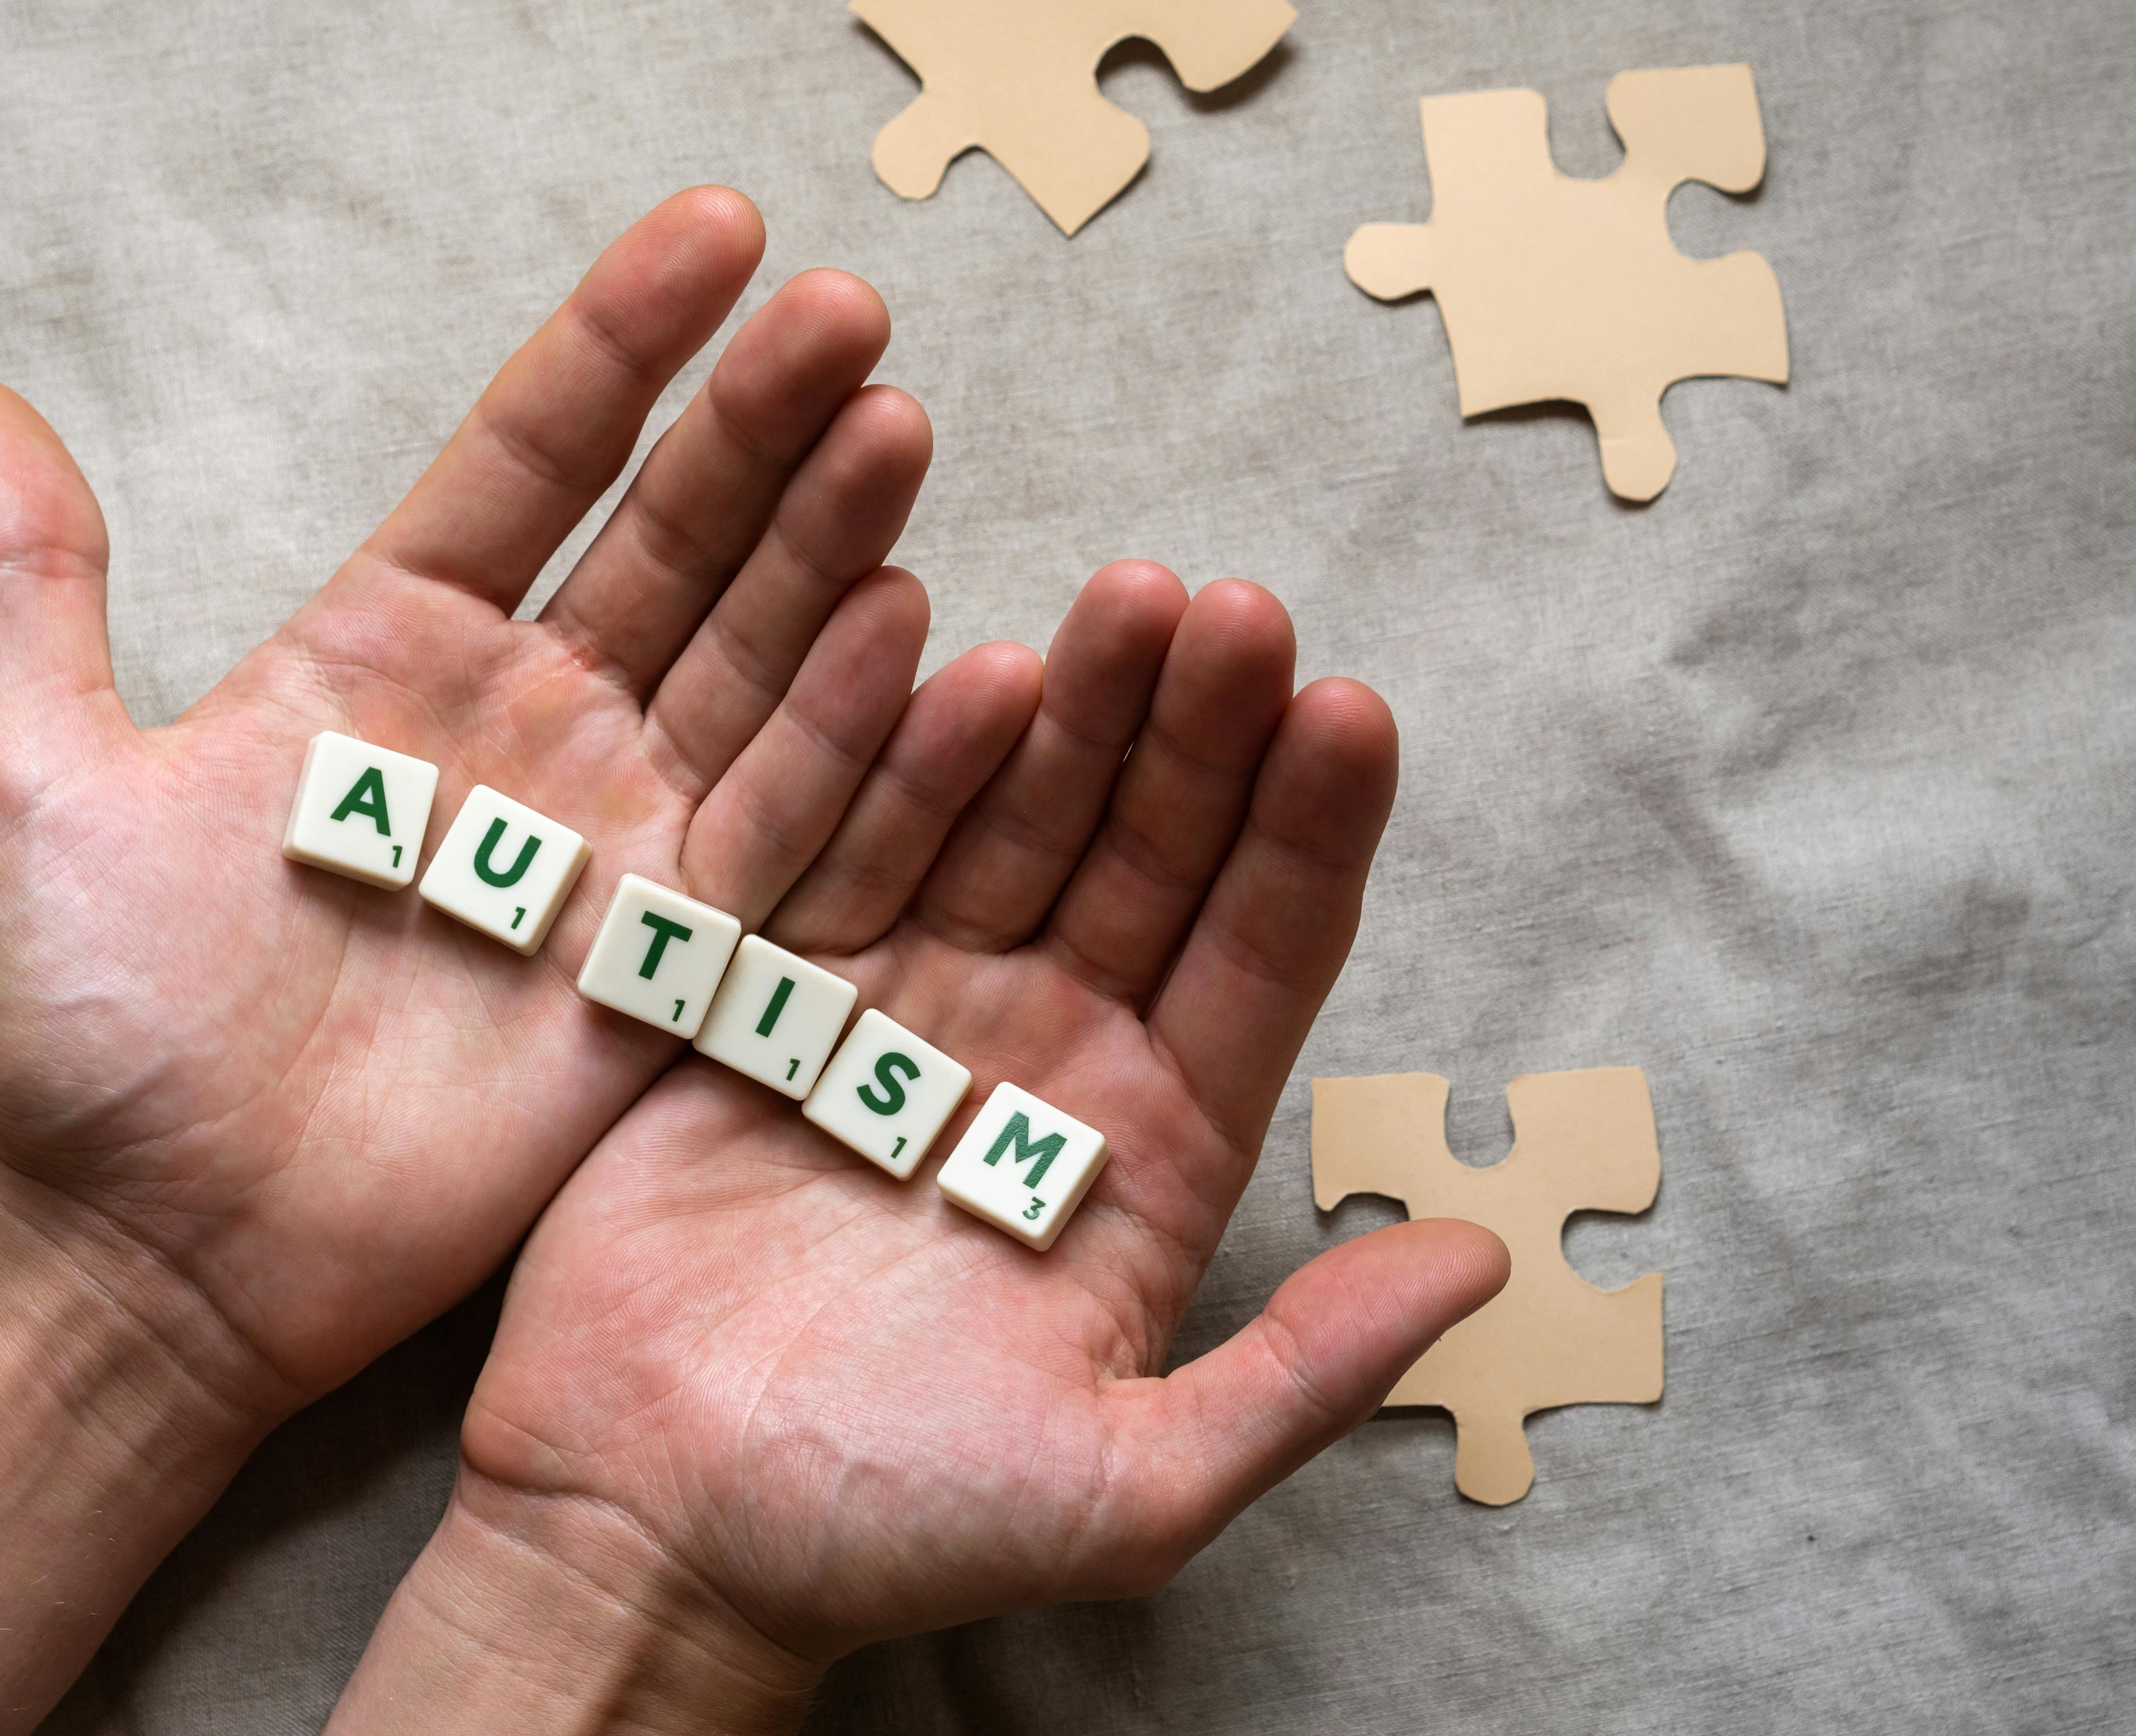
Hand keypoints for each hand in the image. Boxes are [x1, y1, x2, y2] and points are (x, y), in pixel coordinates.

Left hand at [0, 185, 971, 1416]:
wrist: (161, 1248)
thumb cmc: (92, 1020)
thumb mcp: (35, 780)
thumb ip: (36, 588)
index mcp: (394, 645)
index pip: (534, 456)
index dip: (625, 344)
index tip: (720, 228)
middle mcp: (530, 716)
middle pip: (673, 537)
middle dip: (762, 423)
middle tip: (848, 312)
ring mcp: (614, 831)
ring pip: (751, 659)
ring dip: (830, 547)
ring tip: (895, 427)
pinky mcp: (672, 957)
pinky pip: (783, 832)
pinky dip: (852, 741)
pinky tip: (920, 633)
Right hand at [334, 567, 1509, 1729]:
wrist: (651, 1533)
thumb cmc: (893, 1528)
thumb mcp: (1129, 1487)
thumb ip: (1306, 1374)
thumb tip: (1483, 1264)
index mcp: (1153, 1147)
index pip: (1260, 955)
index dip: (1308, 835)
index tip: (1351, 711)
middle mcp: (1047, 1054)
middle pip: (1148, 857)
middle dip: (1198, 735)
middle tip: (1237, 612)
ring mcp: (911, 1007)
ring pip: (1012, 826)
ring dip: (1070, 715)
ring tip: (1125, 602)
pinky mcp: (778, 992)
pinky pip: (846, 852)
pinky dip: (895, 764)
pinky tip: (950, 662)